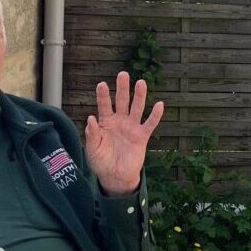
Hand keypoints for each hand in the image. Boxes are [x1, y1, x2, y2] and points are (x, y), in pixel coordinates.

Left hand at [85, 71, 163, 194]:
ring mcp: (132, 128)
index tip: (101, 84)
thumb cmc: (101, 161)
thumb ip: (92, 134)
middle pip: (122, 101)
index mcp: (106, 123)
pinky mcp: (142, 137)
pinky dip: (155, 115)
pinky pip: (150, 124)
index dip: (103, 95)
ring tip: (141, 83)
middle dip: (123, 88)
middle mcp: (120, 121)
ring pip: (137, 108)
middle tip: (123, 74)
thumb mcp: (92, 149)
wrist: (115, 176)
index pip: (104, 106)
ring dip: (139, 96)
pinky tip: (160, 105)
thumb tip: (90, 118)